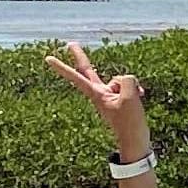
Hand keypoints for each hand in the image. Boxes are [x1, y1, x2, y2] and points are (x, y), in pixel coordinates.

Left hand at [42, 41, 149, 156]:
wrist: (135, 143)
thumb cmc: (130, 124)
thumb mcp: (131, 97)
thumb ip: (127, 80)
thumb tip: (125, 78)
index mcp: (97, 95)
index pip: (77, 77)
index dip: (63, 67)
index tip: (48, 59)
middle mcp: (99, 94)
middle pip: (88, 71)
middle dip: (80, 58)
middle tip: (70, 44)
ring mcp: (108, 97)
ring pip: (119, 80)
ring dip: (130, 88)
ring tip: (133, 104)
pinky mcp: (118, 100)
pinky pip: (127, 87)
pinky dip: (134, 91)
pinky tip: (139, 99)